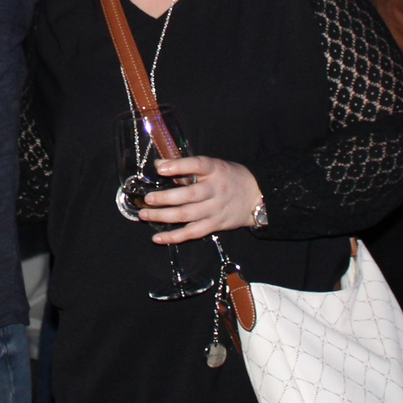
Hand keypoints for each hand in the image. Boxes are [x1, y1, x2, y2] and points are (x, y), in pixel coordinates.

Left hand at [137, 155, 262, 244]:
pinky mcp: (214, 225)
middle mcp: (215, 190)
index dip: (178, 166)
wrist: (257, 197)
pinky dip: (174, 237)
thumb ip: (188, 166)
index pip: (197, 165)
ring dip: (163, 216)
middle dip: (165, 198)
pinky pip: (192, 233)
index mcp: (215, 170)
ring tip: (145, 215)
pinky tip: (158, 238)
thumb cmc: (230, 177)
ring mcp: (215, 209)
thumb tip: (159, 164)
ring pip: (187, 215)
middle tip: (148, 198)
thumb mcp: (214, 166)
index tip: (160, 168)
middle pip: (189, 195)